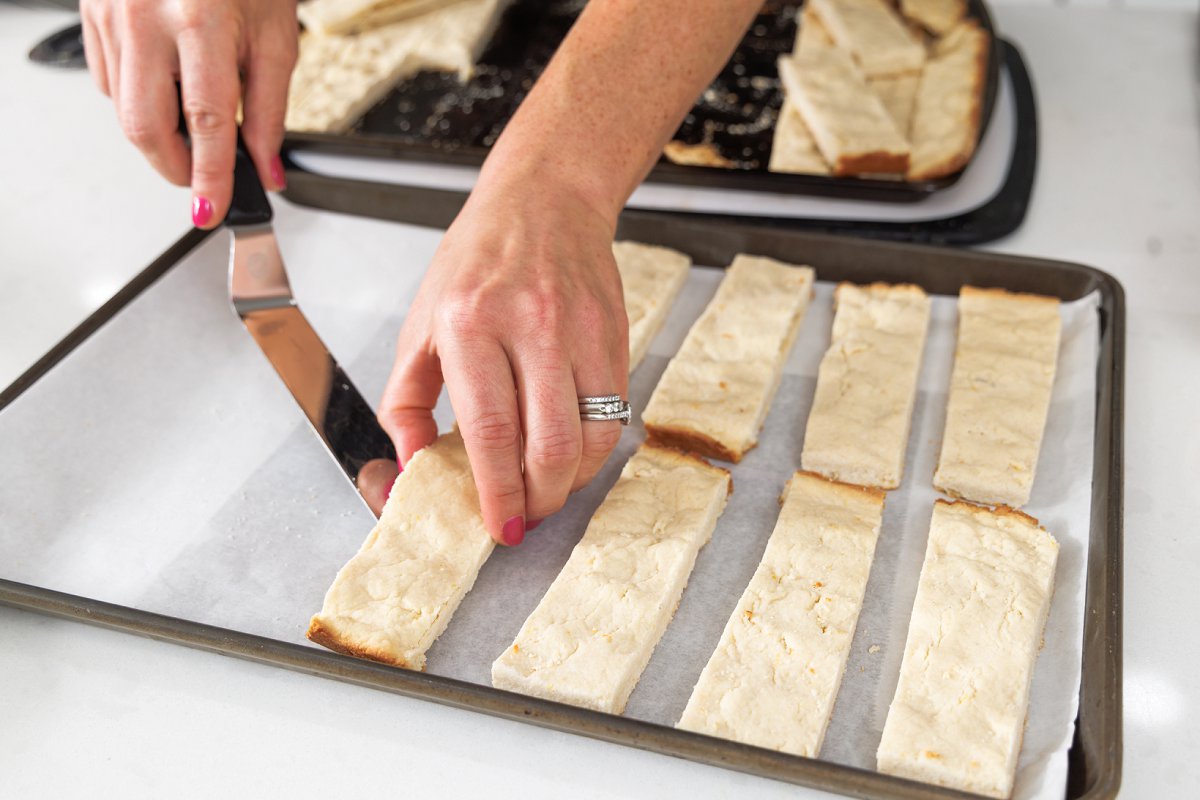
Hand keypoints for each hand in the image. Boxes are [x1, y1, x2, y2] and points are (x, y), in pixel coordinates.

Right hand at [80, 0, 297, 226]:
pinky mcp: (90, 8)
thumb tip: (266, 168)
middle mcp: (144, 15)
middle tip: (205, 179)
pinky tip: (166, 85)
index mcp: (199, 19)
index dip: (210, 177)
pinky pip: (107, 78)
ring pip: (122, 107)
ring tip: (194, 120)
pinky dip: (138, 100)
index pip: (205, 122)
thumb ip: (270, 110)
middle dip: (176, 168)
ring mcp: (109, 10)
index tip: (213, 210)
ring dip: (160, 134)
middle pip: (146, 126)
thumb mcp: (275, 35)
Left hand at [378, 177, 629, 546]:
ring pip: (592, 437)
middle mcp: (530, 325)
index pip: (491, 432)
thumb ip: (406, 399)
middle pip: (550, 445)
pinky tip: (573, 453)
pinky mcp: (614, 334)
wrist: (545, 201)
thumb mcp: (421, 322)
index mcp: (469, 324)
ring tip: (550, 489)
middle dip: (541, 499)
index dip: (499, 493)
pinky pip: (616, 412)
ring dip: (572, 481)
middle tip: (527, 516)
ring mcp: (580, 330)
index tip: (500, 527)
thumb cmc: (476, 260)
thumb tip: (411, 464)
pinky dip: (596, 449)